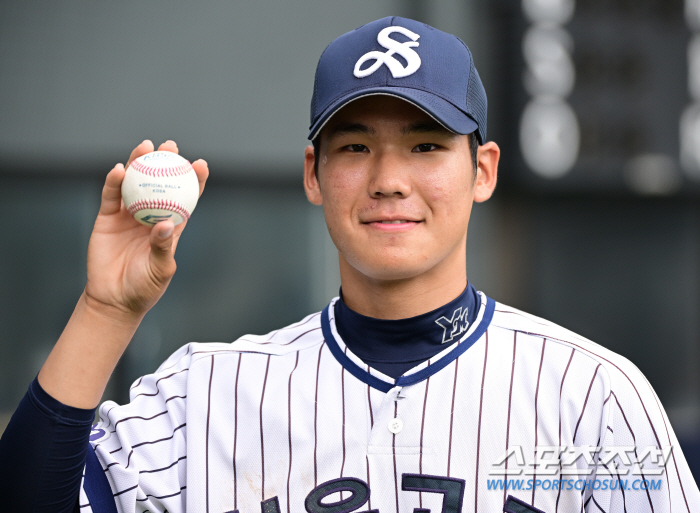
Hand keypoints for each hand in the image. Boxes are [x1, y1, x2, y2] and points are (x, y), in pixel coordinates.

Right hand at [84, 139, 208, 317]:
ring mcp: (128, 215)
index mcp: (171, 227)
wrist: (114, 299)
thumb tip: (166, 224)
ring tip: (145, 146)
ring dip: (139, 163)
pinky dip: (114, 181)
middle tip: (171, 146)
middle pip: (160, 183)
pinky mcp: (107, 219)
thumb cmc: (144, 287)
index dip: (194, 181)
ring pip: (135, 183)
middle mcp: (150, 216)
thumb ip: (163, 246)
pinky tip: (119, 168)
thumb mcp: (160, 269)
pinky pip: (111, 196)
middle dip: (166, 162)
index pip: (186, 199)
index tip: (201, 164)